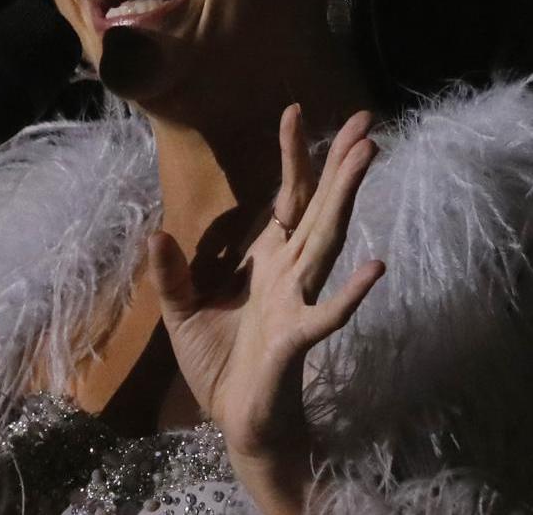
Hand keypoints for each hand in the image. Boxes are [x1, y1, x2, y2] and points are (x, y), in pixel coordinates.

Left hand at [149, 106, 385, 509]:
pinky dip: (351, 293)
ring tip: (368, 158)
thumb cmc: (219, 367)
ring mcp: (297, 303)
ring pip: (327, 242)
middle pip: (319, 208)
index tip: (295, 110)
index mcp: (267, 261)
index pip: (286, 199)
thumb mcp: (182, 314)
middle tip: (367, 121)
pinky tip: (376, 267)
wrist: (237, 423)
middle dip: (341, 165)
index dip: (293, 157)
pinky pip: (327, 313)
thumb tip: (156, 233)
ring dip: (346, 200)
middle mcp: (289, 273)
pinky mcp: (297, 339)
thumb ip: (172, 274)